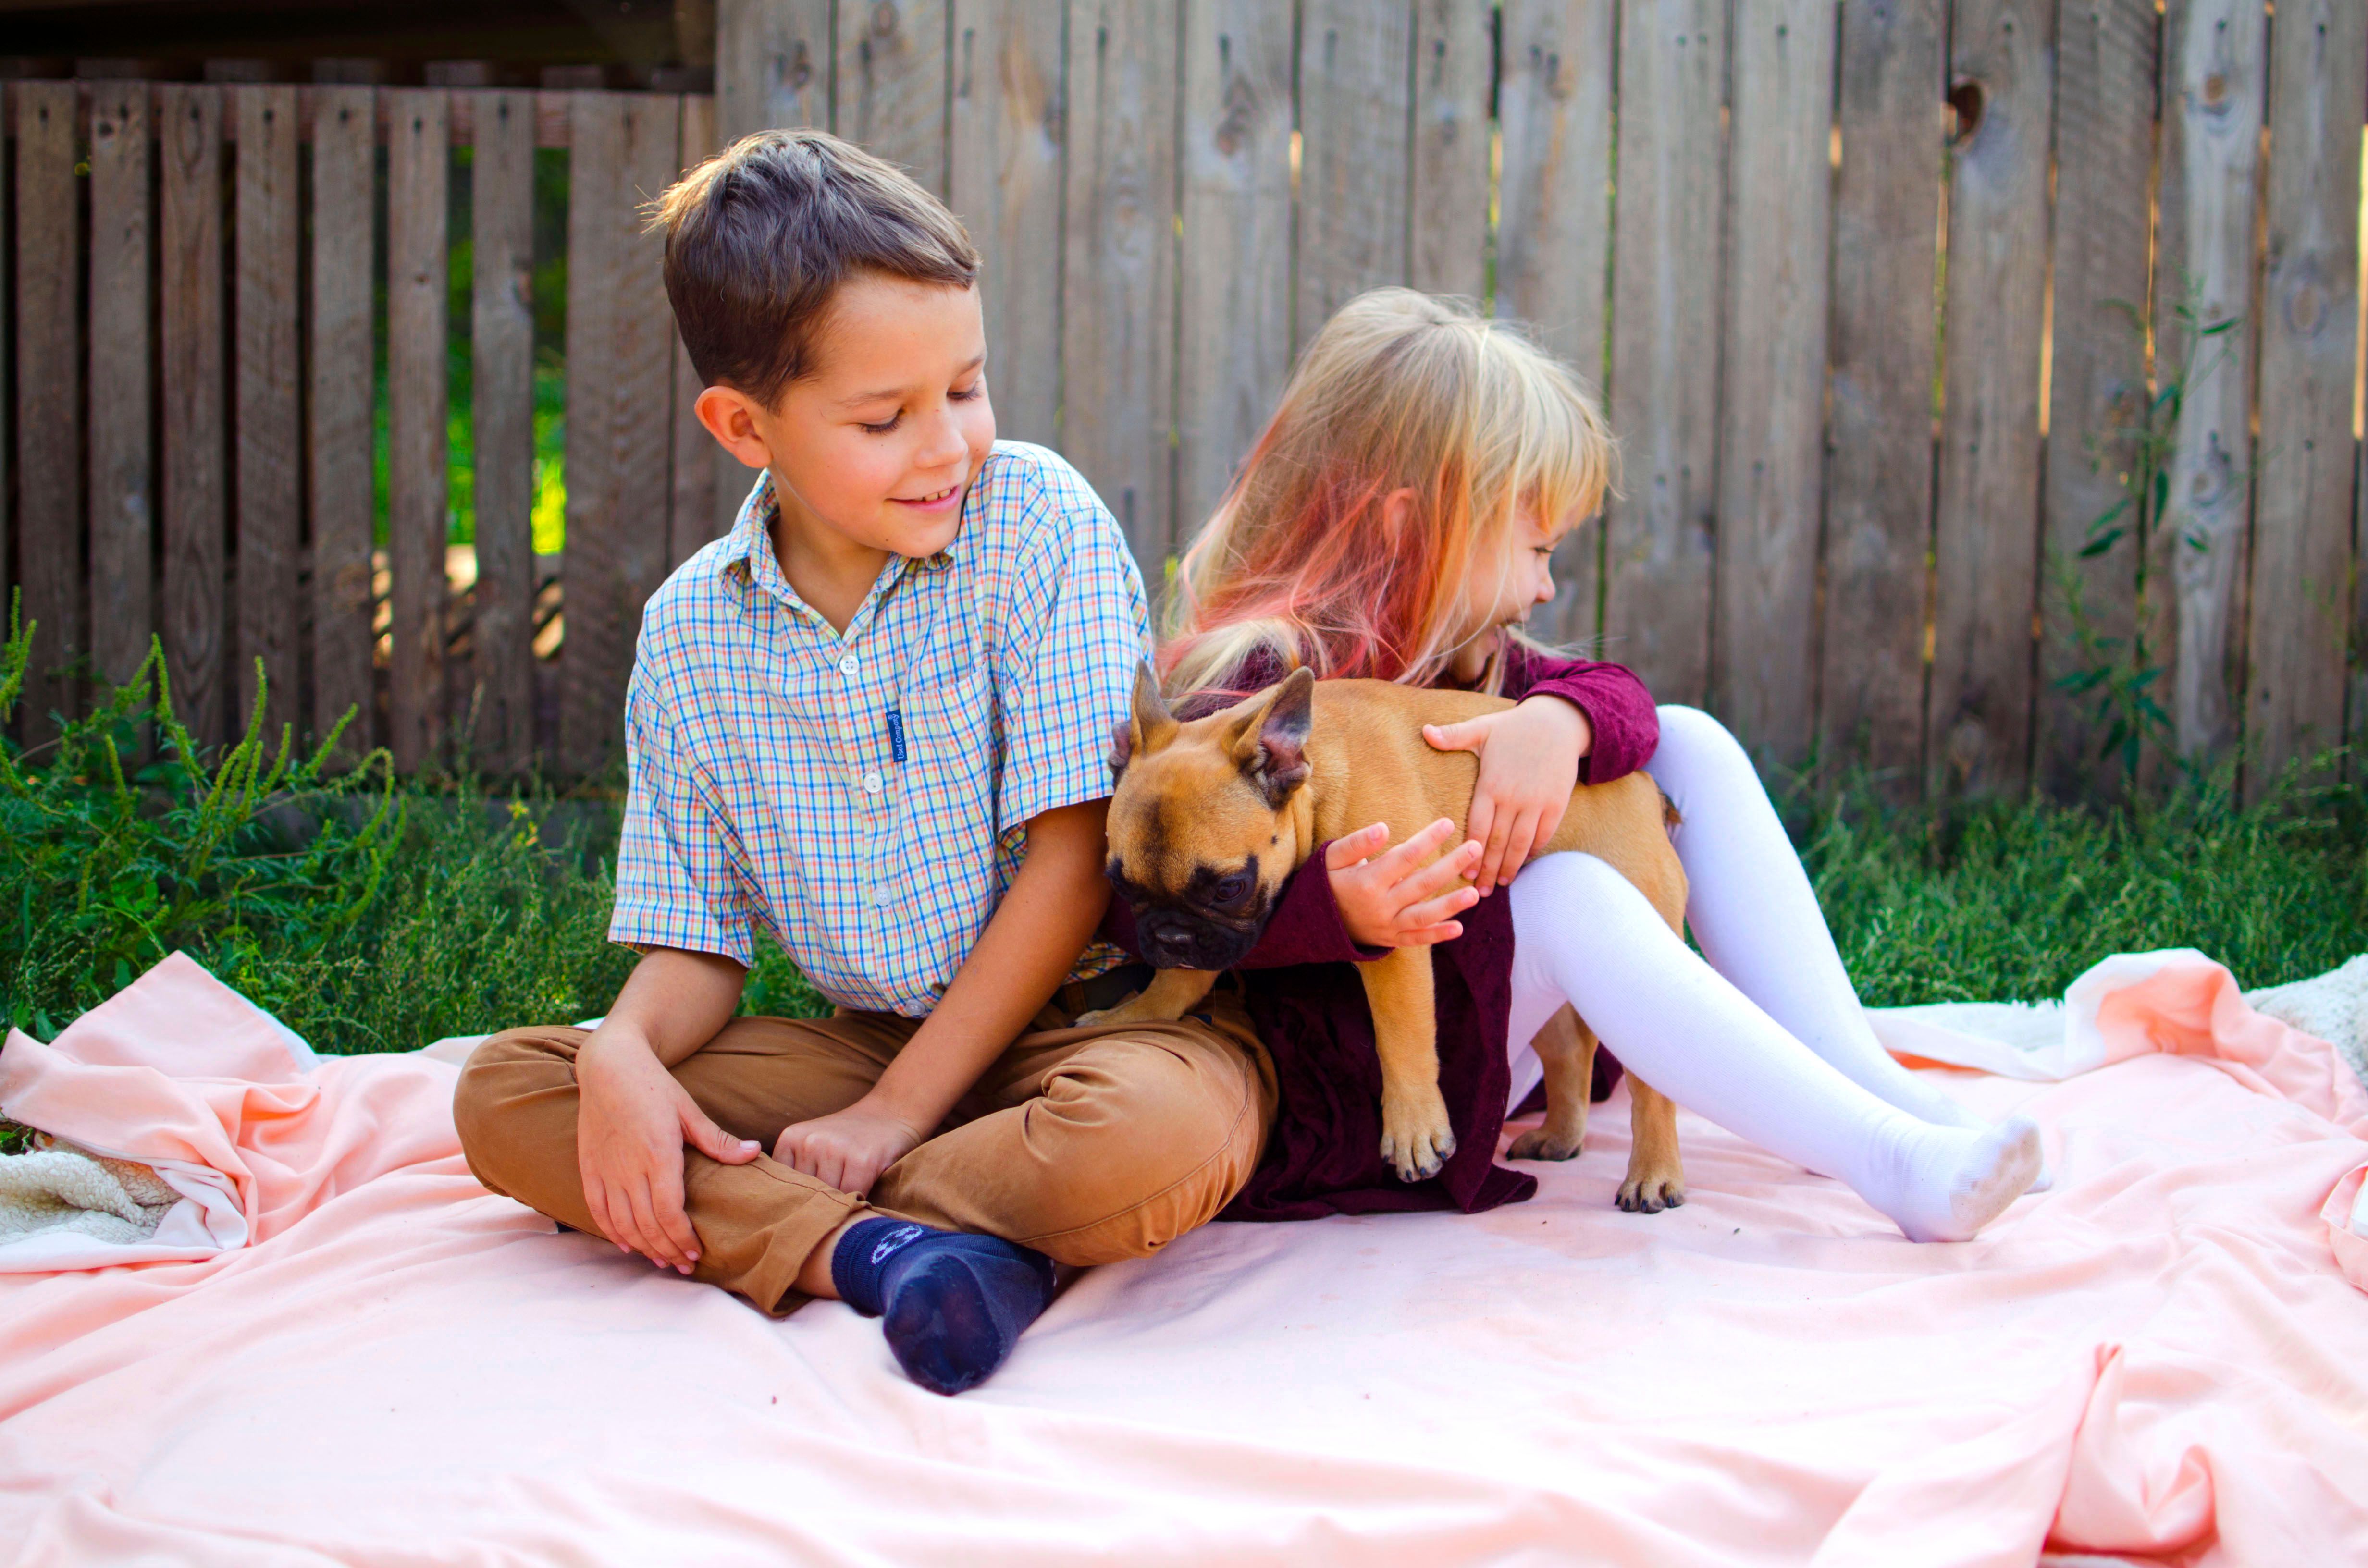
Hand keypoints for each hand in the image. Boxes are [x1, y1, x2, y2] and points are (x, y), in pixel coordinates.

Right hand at [575, 1027, 761, 1273]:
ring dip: (642, 1247)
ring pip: (622, 1224)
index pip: (669, 1213)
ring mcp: (606, 1170)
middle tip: (684, 1267)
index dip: (682, 1239)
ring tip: (661, 1260)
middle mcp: (629, 1168)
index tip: (696, 1253)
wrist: (609, 1066)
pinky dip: (611, 1232)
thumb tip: (755, 1152)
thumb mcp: (689, 1110)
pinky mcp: (589, 1168)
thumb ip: (718, 1139)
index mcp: (658, 1156)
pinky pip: (597, 1210)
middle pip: (647, 1225)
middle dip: (667, 1251)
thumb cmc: (654, 1086)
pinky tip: (626, 1244)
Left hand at [773, 1095, 926, 1195]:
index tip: (806, 1202)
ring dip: (838, 1206)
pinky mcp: (863, 1161)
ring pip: (827, 1200)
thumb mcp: (815, 1143)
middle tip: (828, 1205)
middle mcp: (810, 1142)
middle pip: (804, 1195)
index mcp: (791, 1138)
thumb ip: (798, 1171)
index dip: (795, 1199)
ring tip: (846, 1198)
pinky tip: (862, 1194)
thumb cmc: (850, 1136)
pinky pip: (852, 1198)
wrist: (891, 1111)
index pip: (781, 1187)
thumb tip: (780, 1215)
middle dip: (816, 1204)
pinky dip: (857, 1203)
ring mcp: (836, 1150)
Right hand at [1326, 817, 1482, 948]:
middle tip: (1476, 847)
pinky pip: (1416, 939)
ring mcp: (1386, 926)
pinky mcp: (1390, 939)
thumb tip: (1384, 828)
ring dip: (1450, 905)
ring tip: (1475, 893)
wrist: (1313, 922)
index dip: (1428, 840)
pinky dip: (1437, 936)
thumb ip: (1357, 843)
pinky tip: (1459, 928)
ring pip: (1423, 916)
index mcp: (1366, 882)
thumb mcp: (1332, 858)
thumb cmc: (1326, 882)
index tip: (1449, 823)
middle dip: (1451, 865)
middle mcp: (1379, 906)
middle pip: (1421, 884)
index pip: (1404, 857)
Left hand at [1422, 696, 1591, 895]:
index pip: (1477, 827)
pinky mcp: (1556, 803)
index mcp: (1490, 784)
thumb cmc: (1514, 726)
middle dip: (1486, 869)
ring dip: (1509, 867)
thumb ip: (1454, 736)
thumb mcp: (1482, 728)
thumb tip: (1425, 731)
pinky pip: (1544, 834)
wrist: (1559, 721)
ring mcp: (1536, 802)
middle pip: (1497, 842)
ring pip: (1520, 843)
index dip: (1470, 853)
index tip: (1463, 873)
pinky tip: (1522, 864)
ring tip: (1499, 885)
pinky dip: (1533, 851)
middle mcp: (1513, 797)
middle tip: (1477, 891)